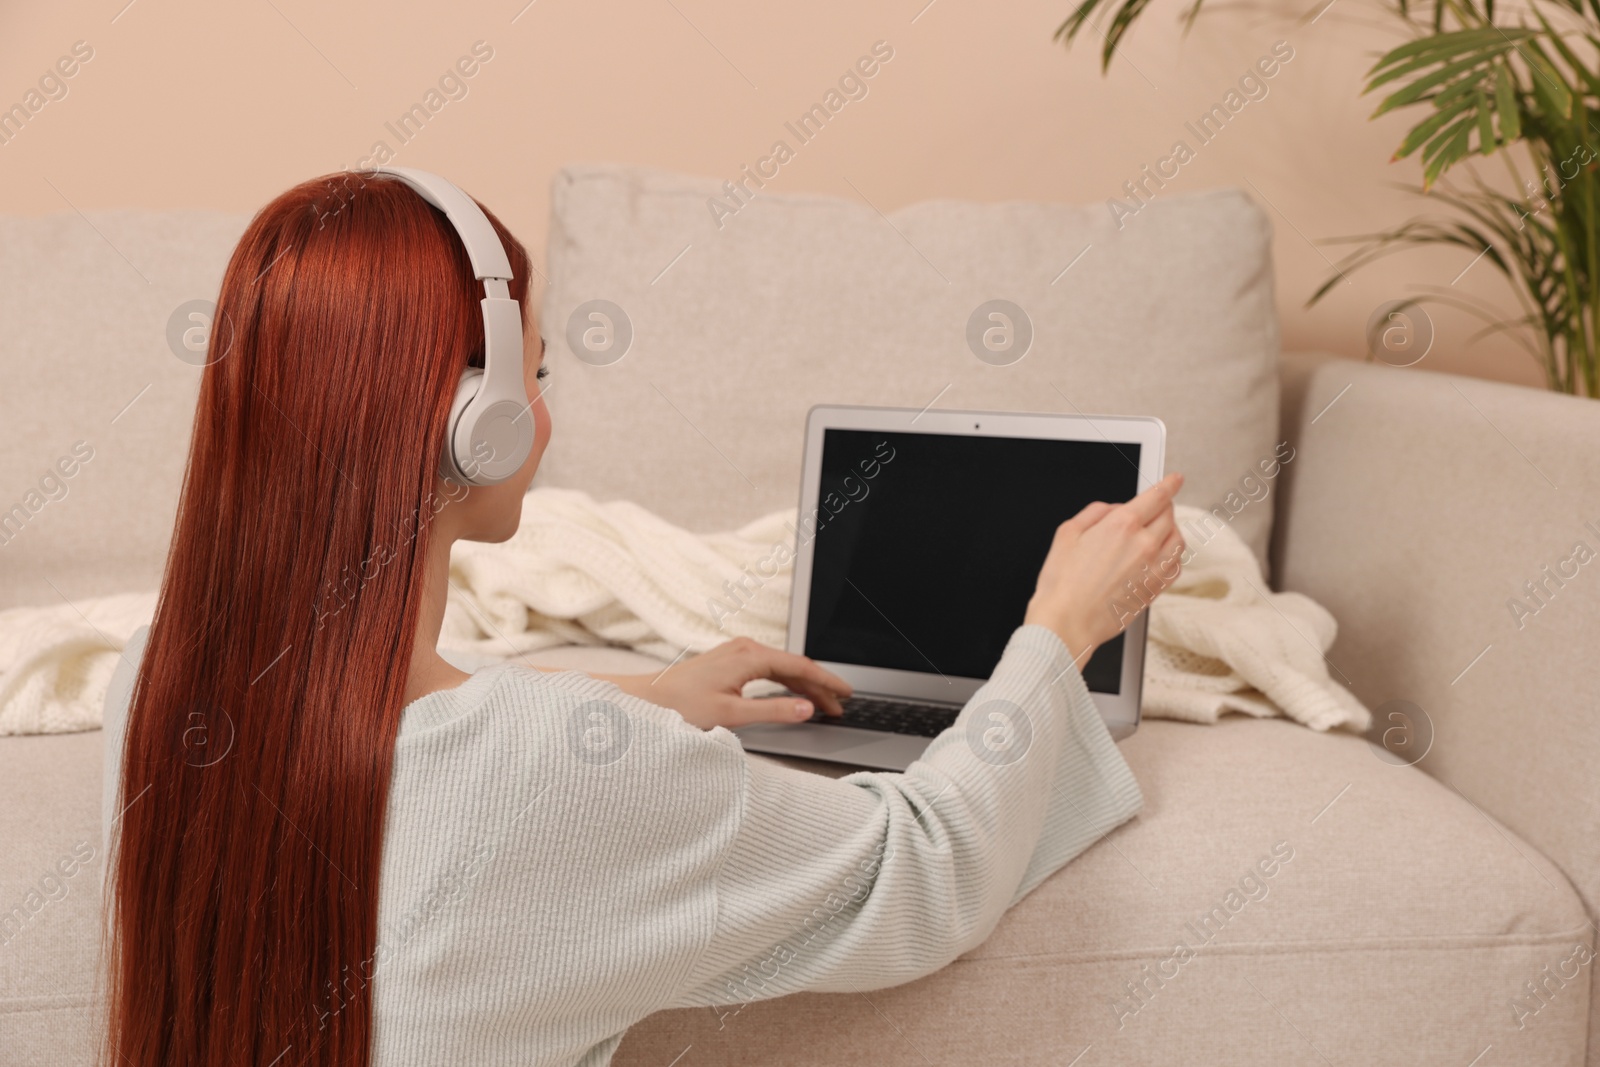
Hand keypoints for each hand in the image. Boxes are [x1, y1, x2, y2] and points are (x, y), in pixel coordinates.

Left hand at [607, 637, 853, 730]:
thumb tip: (807, 710)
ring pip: (782, 667)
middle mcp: (746, 648)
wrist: (648, 699)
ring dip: (804, 685)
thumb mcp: (732, 714)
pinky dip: (786, 683)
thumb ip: (773, 711)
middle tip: (840, 706)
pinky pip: (769, 669)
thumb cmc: (682, 706)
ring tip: (823, 704)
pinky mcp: (730, 661)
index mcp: (750, 657)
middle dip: (820, 686)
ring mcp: (737, 652)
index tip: (846, 695)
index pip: (801, 668)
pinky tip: (793, 695)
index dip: (827, 682)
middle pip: (795, 666)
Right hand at [1023, 472, 1185, 668]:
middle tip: (1157, 506)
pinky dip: (1173, 556)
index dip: (1170, 484)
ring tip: (1160, 530)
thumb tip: (1112, 509)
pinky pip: (1176, 566)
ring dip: (1171, 529)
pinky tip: (1160, 557)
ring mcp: (1153, 569)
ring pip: (1178, 540)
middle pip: (1169, 516)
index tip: (1175, 479)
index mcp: (1122, 526)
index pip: (1157, 496)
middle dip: (1165, 506)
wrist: (1067, 623)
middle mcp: (1144, 545)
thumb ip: (1095, 512)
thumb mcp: (1067, 533)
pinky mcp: (1155, 590)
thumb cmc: (1062, 583)